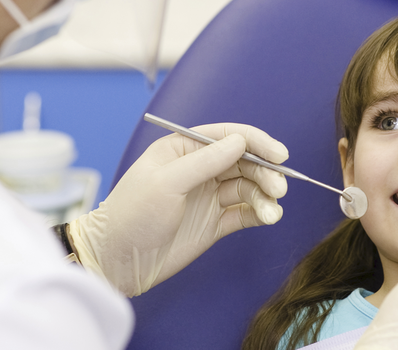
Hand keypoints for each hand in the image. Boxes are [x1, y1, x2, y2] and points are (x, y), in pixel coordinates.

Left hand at [69, 123, 288, 296]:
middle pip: (244, 161)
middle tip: (278, 188)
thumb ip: (205, 162)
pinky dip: (261, 212)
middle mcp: (199, 169)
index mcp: (183, 150)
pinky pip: (245, 212)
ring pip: (248, 187)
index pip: (227, 136)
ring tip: (272, 211)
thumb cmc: (132, 215)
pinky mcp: (214, 223)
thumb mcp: (167, 183)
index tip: (279, 155)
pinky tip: (269, 216)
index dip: (256, 142)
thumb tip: (240, 142)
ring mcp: (208, 197)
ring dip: (265, 195)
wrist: (118, 260)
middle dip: (265, 172)